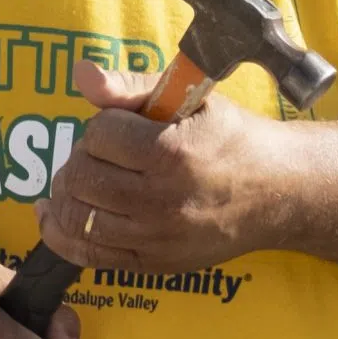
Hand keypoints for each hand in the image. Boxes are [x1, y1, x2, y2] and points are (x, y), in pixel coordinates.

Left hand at [35, 64, 300, 274]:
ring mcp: (157, 238)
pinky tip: (58, 216)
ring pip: (78, 217)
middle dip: (81, 158)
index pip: (99, 135)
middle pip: (81, 177)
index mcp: (171, 152)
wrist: (279, 192)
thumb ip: (131, 86)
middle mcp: (162, 200)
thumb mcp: (190, 99)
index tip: (120, 127)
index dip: (102, 125)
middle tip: (99, 154)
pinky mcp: (155, 264)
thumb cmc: (232, 138)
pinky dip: (63, 234)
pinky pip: (89, 255)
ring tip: (81, 180)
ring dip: (69, 194)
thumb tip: (79, 74)